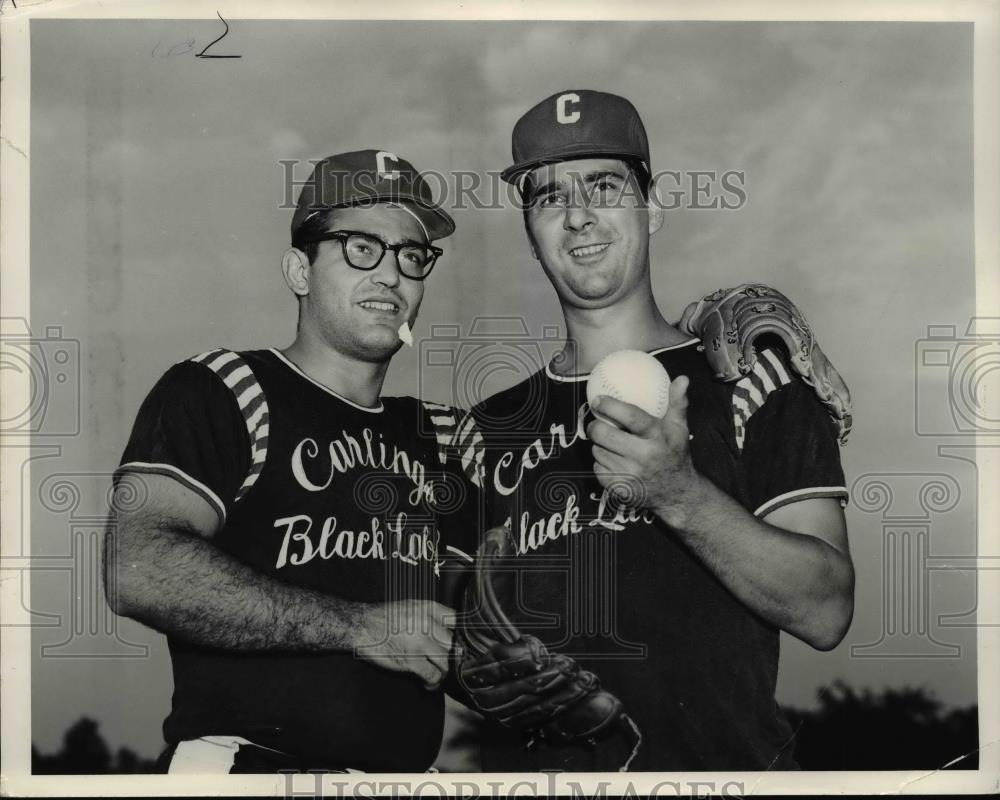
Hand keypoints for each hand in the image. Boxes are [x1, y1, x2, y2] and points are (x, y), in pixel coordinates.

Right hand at [355, 599, 455, 689]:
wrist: (360, 625)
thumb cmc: (384, 617)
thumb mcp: (411, 606)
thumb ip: (431, 615)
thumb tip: (450, 632)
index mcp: (428, 608)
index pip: (458, 621)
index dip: (463, 635)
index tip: (462, 645)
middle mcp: (427, 623)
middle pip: (453, 644)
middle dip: (452, 657)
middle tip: (448, 664)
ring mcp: (420, 642)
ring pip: (445, 662)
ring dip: (442, 672)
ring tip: (437, 675)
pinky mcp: (411, 660)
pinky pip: (432, 675)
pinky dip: (433, 682)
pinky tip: (429, 683)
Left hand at [586, 376, 698, 521]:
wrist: (676, 494)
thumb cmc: (674, 455)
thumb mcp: (679, 429)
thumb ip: (677, 404)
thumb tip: (682, 379)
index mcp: (657, 438)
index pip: (631, 418)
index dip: (611, 407)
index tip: (598, 400)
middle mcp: (644, 456)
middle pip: (605, 435)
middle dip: (596, 426)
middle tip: (597, 423)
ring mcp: (630, 474)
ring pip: (598, 451)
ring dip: (600, 445)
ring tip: (611, 444)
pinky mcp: (619, 488)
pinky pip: (597, 468)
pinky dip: (601, 463)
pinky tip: (613, 461)